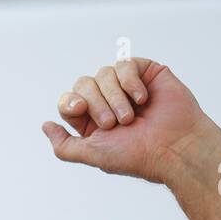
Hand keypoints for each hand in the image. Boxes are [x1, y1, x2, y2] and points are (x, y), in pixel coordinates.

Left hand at [42, 59, 220, 184]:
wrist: (174, 147)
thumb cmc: (137, 154)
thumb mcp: (92, 155)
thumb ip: (65, 145)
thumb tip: (46, 125)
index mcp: (92, 120)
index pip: (69, 100)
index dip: (70, 102)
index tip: (79, 110)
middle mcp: (108, 100)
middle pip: (84, 84)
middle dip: (96, 103)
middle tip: (114, 123)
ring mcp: (126, 85)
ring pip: (103, 73)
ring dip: (115, 97)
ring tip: (131, 116)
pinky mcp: (145, 72)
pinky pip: (124, 64)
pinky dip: (130, 82)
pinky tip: (142, 98)